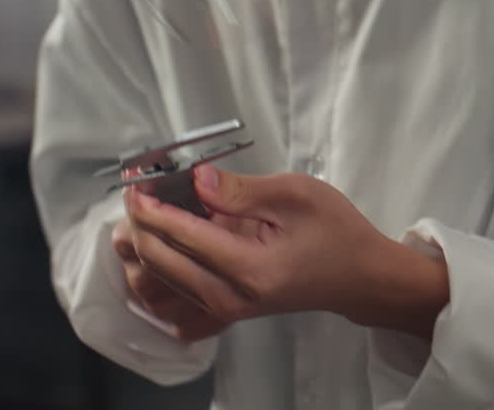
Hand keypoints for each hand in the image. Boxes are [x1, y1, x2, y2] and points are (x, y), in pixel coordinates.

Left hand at [123, 165, 449, 339]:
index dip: (151, 208)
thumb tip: (195, 180)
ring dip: (144, 246)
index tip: (135, 183)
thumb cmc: (335, 230)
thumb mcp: (296, 195)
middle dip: (140, 224)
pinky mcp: (226, 312)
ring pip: (162, 281)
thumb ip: (241, 190)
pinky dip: (160, 272)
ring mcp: (226, 310)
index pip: (183, 236)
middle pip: (161, 262)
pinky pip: (176, 297)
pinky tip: (164, 247)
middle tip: (137, 192)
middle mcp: (231, 297)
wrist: (358, 276)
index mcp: (250, 268)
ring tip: (144, 213)